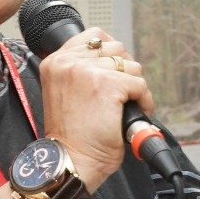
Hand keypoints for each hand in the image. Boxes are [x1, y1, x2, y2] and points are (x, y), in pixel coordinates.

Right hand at [35, 27, 153, 190]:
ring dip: (134, 87)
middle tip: (121, 96)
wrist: (72, 161)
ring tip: (125, 107)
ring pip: (130, 65)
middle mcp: (68, 62)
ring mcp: (88, 72)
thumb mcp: (66, 92)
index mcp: (55, 61)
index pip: (94, 36)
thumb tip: (115, 58)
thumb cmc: (72, 136)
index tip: (114, 74)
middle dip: (124, 72)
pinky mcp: (108, 85)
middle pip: (116, 48)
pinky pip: (140, 84)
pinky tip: (134, 114)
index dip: (111, 55)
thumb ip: (82, 71)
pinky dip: (144, 101)